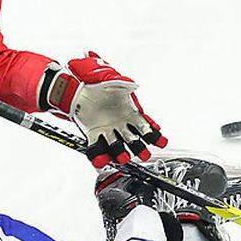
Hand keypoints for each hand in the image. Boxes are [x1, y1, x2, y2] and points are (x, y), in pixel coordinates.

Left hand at [45, 52, 166, 166]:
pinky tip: (100, 159)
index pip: (145, 126)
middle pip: (134, 141)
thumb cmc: (98, 83)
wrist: (78, 88)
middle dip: (140, 148)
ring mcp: (107, 131)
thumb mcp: (114, 80)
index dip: (154, 135)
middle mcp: (120, 125)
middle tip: (144, 155)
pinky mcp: (92, 134)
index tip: (162, 142)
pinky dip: (98, 155)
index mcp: (129, 113)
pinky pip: (96, 147)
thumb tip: (133, 85)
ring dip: (120, 153)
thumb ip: (124, 83)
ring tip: (122, 158)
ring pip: (117, 146)